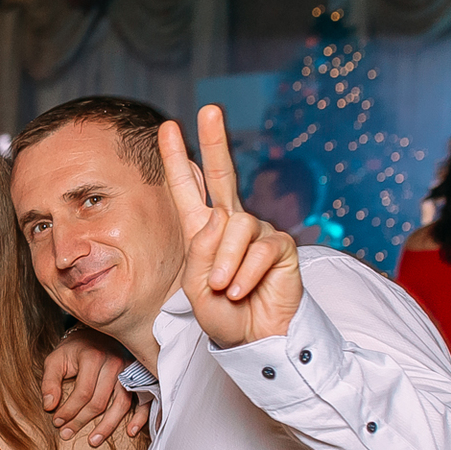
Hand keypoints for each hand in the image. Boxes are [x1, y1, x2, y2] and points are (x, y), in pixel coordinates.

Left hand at [41, 328, 146, 442]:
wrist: (100, 332)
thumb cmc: (76, 349)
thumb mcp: (56, 359)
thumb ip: (50, 382)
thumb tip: (49, 406)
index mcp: (93, 357)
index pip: (82, 393)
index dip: (68, 411)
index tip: (57, 422)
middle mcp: (115, 363)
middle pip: (99, 401)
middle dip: (81, 421)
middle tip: (67, 434)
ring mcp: (130, 370)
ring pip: (121, 403)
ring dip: (108, 425)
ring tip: (94, 440)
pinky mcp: (140, 376)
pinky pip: (143, 400)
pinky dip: (140, 417)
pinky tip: (131, 431)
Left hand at [164, 106, 302, 348]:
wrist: (254, 341)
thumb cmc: (223, 316)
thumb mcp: (196, 287)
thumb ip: (201, 251)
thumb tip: (221, 216)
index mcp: (203, 231)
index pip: (189, 189)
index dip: (178, 159)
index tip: (169, 128)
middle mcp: (231, 225)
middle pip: (223, 174)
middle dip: (213, 141)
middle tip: (208, 109)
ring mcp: (258, 233)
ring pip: (234, 227)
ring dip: (223, 264)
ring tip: (223, 289)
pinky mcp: (281, 247)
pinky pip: (258, 250)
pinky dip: (244, 274)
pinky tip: (241, 291)